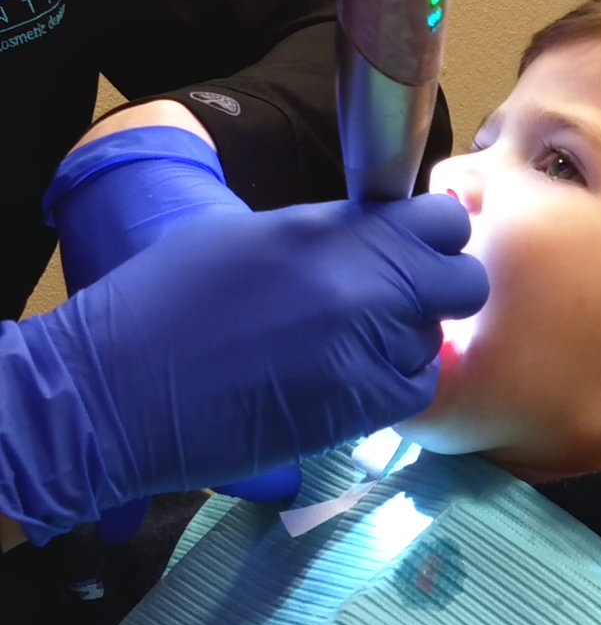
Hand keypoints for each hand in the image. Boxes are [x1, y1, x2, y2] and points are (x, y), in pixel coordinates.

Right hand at [6, 194, 487, 544]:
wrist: (116, 391)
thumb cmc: (163, 304)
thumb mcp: (245, 236)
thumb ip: (326, 233)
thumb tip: (378, 236)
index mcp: (331, 229)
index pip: (440, 220)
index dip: (437, 236)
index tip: (421, 250)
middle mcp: (362, 281)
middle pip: (461, 281)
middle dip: (442, 290)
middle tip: (405, 303)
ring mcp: (366, 344)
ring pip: (433, 338)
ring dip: (407, 342)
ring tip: (350, 348)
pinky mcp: (360, 404)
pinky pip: (415, 388)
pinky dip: (395, 386)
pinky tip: (353, 382)